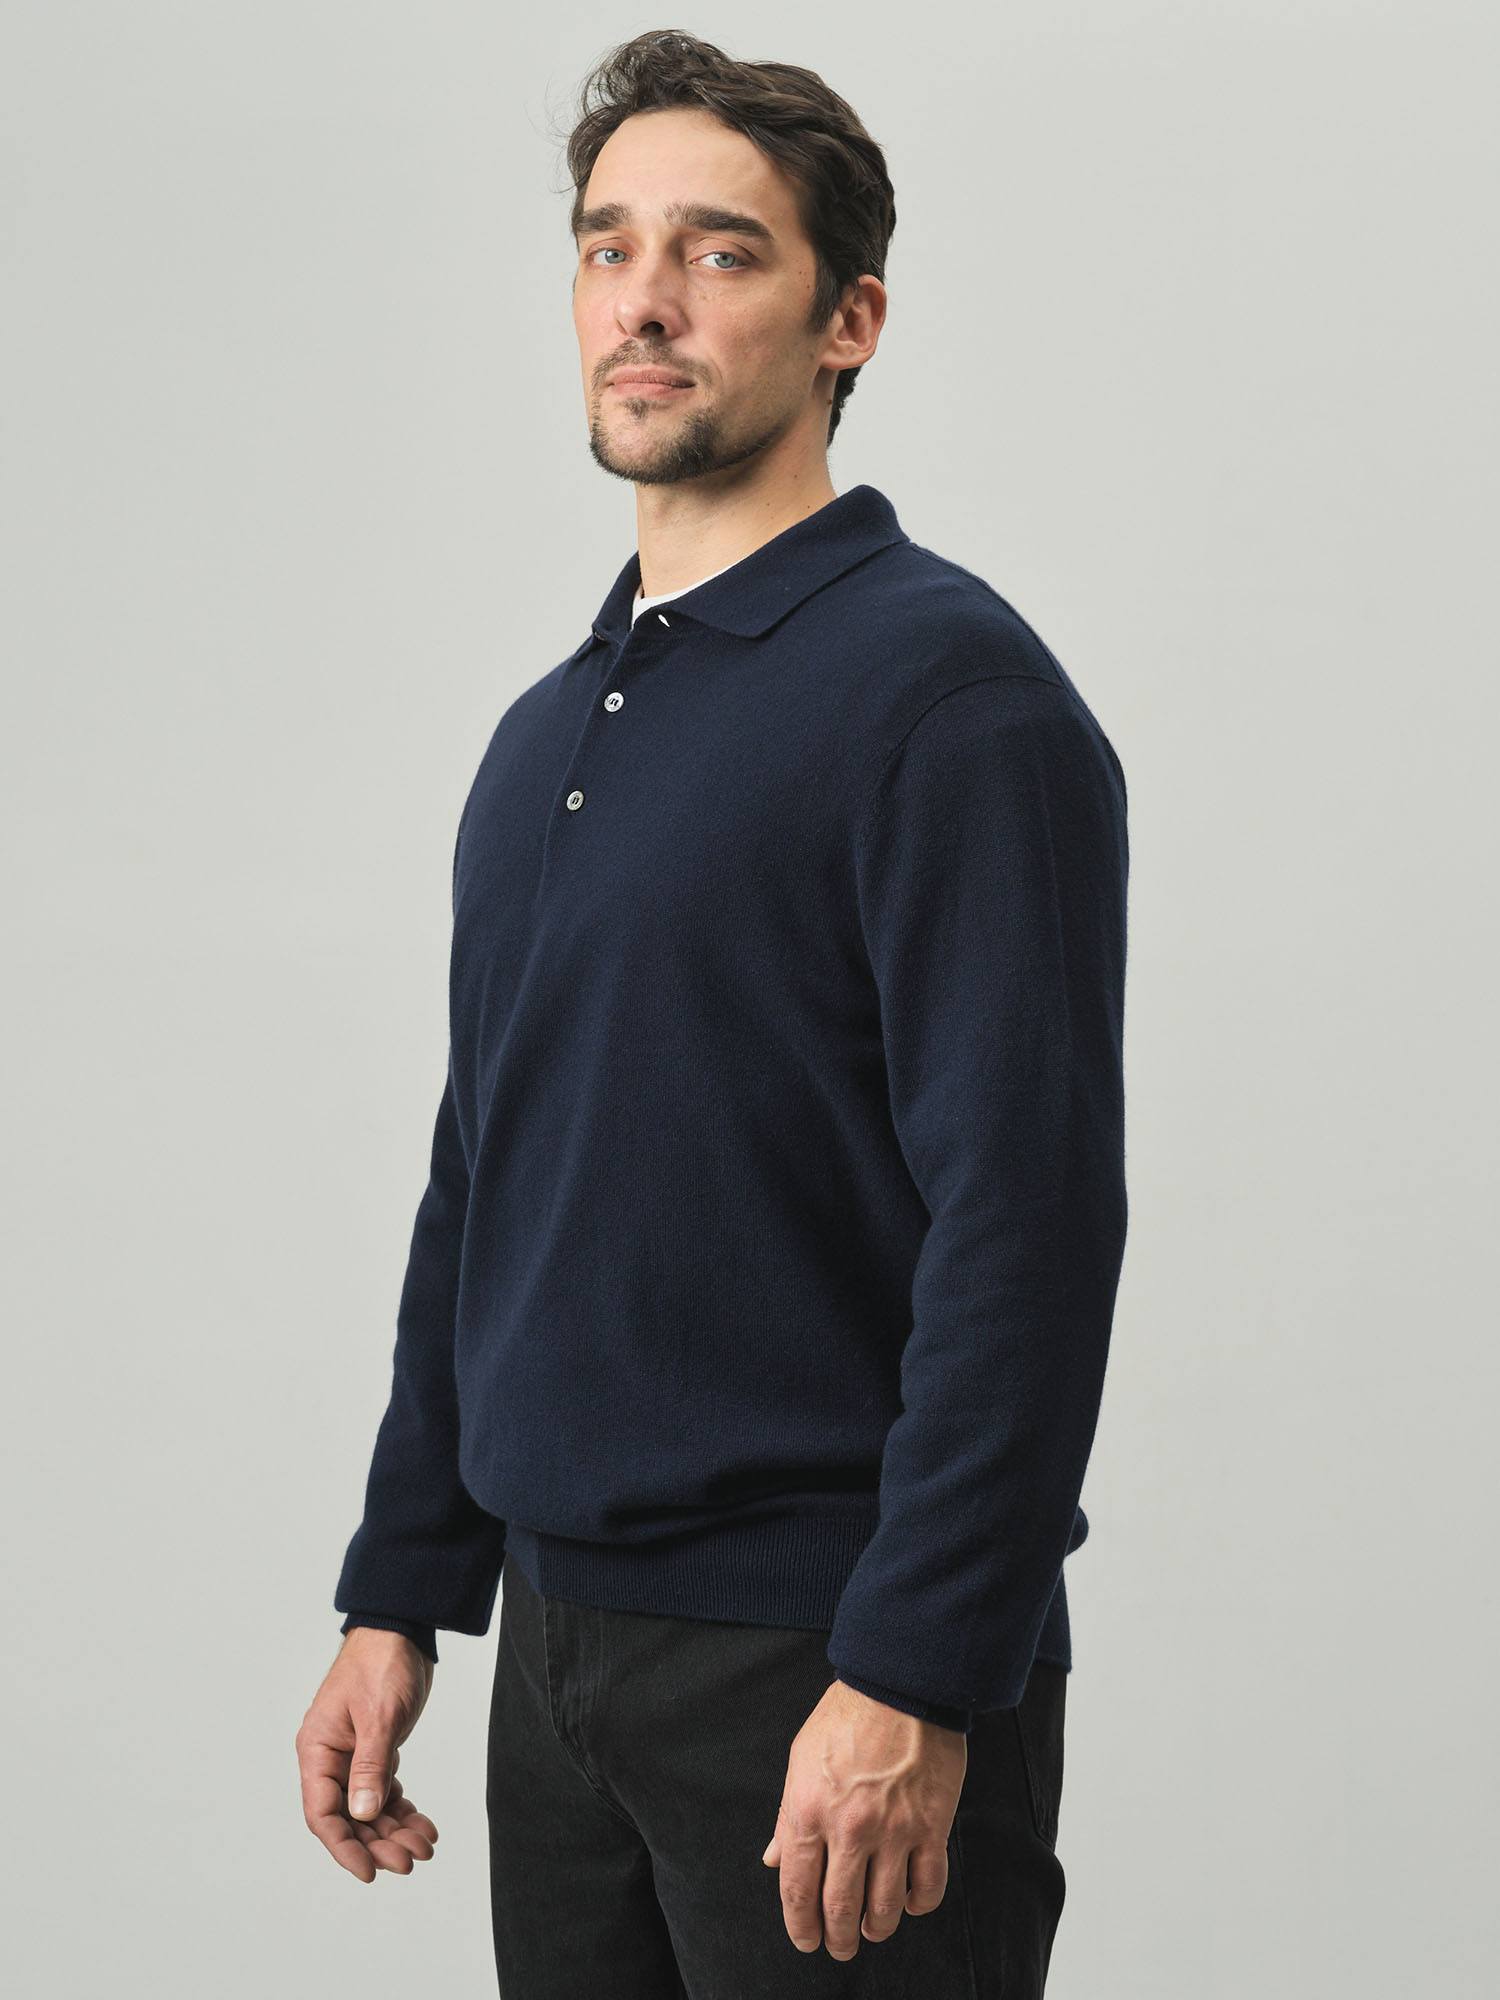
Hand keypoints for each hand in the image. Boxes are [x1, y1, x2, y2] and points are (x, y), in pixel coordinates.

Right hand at [297, 1627, 438, 1881]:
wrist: (403, 1629)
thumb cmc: (382, 1663)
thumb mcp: (379, 1716)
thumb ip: (370, 1767)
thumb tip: (361, 1815)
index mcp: (318, 1749)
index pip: (322, 1813)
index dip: (344, 1847)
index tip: (369, 1872)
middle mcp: (330, 1757)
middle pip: (349, 1817)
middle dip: (378, 1843)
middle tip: (411, 1860)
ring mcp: (352, 1755)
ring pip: (368, 1809)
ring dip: (394, 1831)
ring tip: (425, 1846)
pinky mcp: (375, 1750)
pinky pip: (384, 1791)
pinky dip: (402, 1809)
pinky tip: (422, 1825)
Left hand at [760, 1678, 966, 1959]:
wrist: (899, 1684)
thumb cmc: (846, 1716)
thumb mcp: (800, 1759)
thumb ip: (786, 1815)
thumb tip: (773, 1858)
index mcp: (808, 1812)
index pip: (797, 1891)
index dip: (800, 1926)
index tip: (805, 1940)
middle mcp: (849, 1829)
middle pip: (840, 1909)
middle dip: (837, 1938)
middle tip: (839, 1946)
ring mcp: (894, 1831)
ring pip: (885, 1908)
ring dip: (877, 1928)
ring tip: (873, 1930)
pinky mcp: (932, 1826)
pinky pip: (928, 1886)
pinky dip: (919, 1905)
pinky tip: (911, 1904)